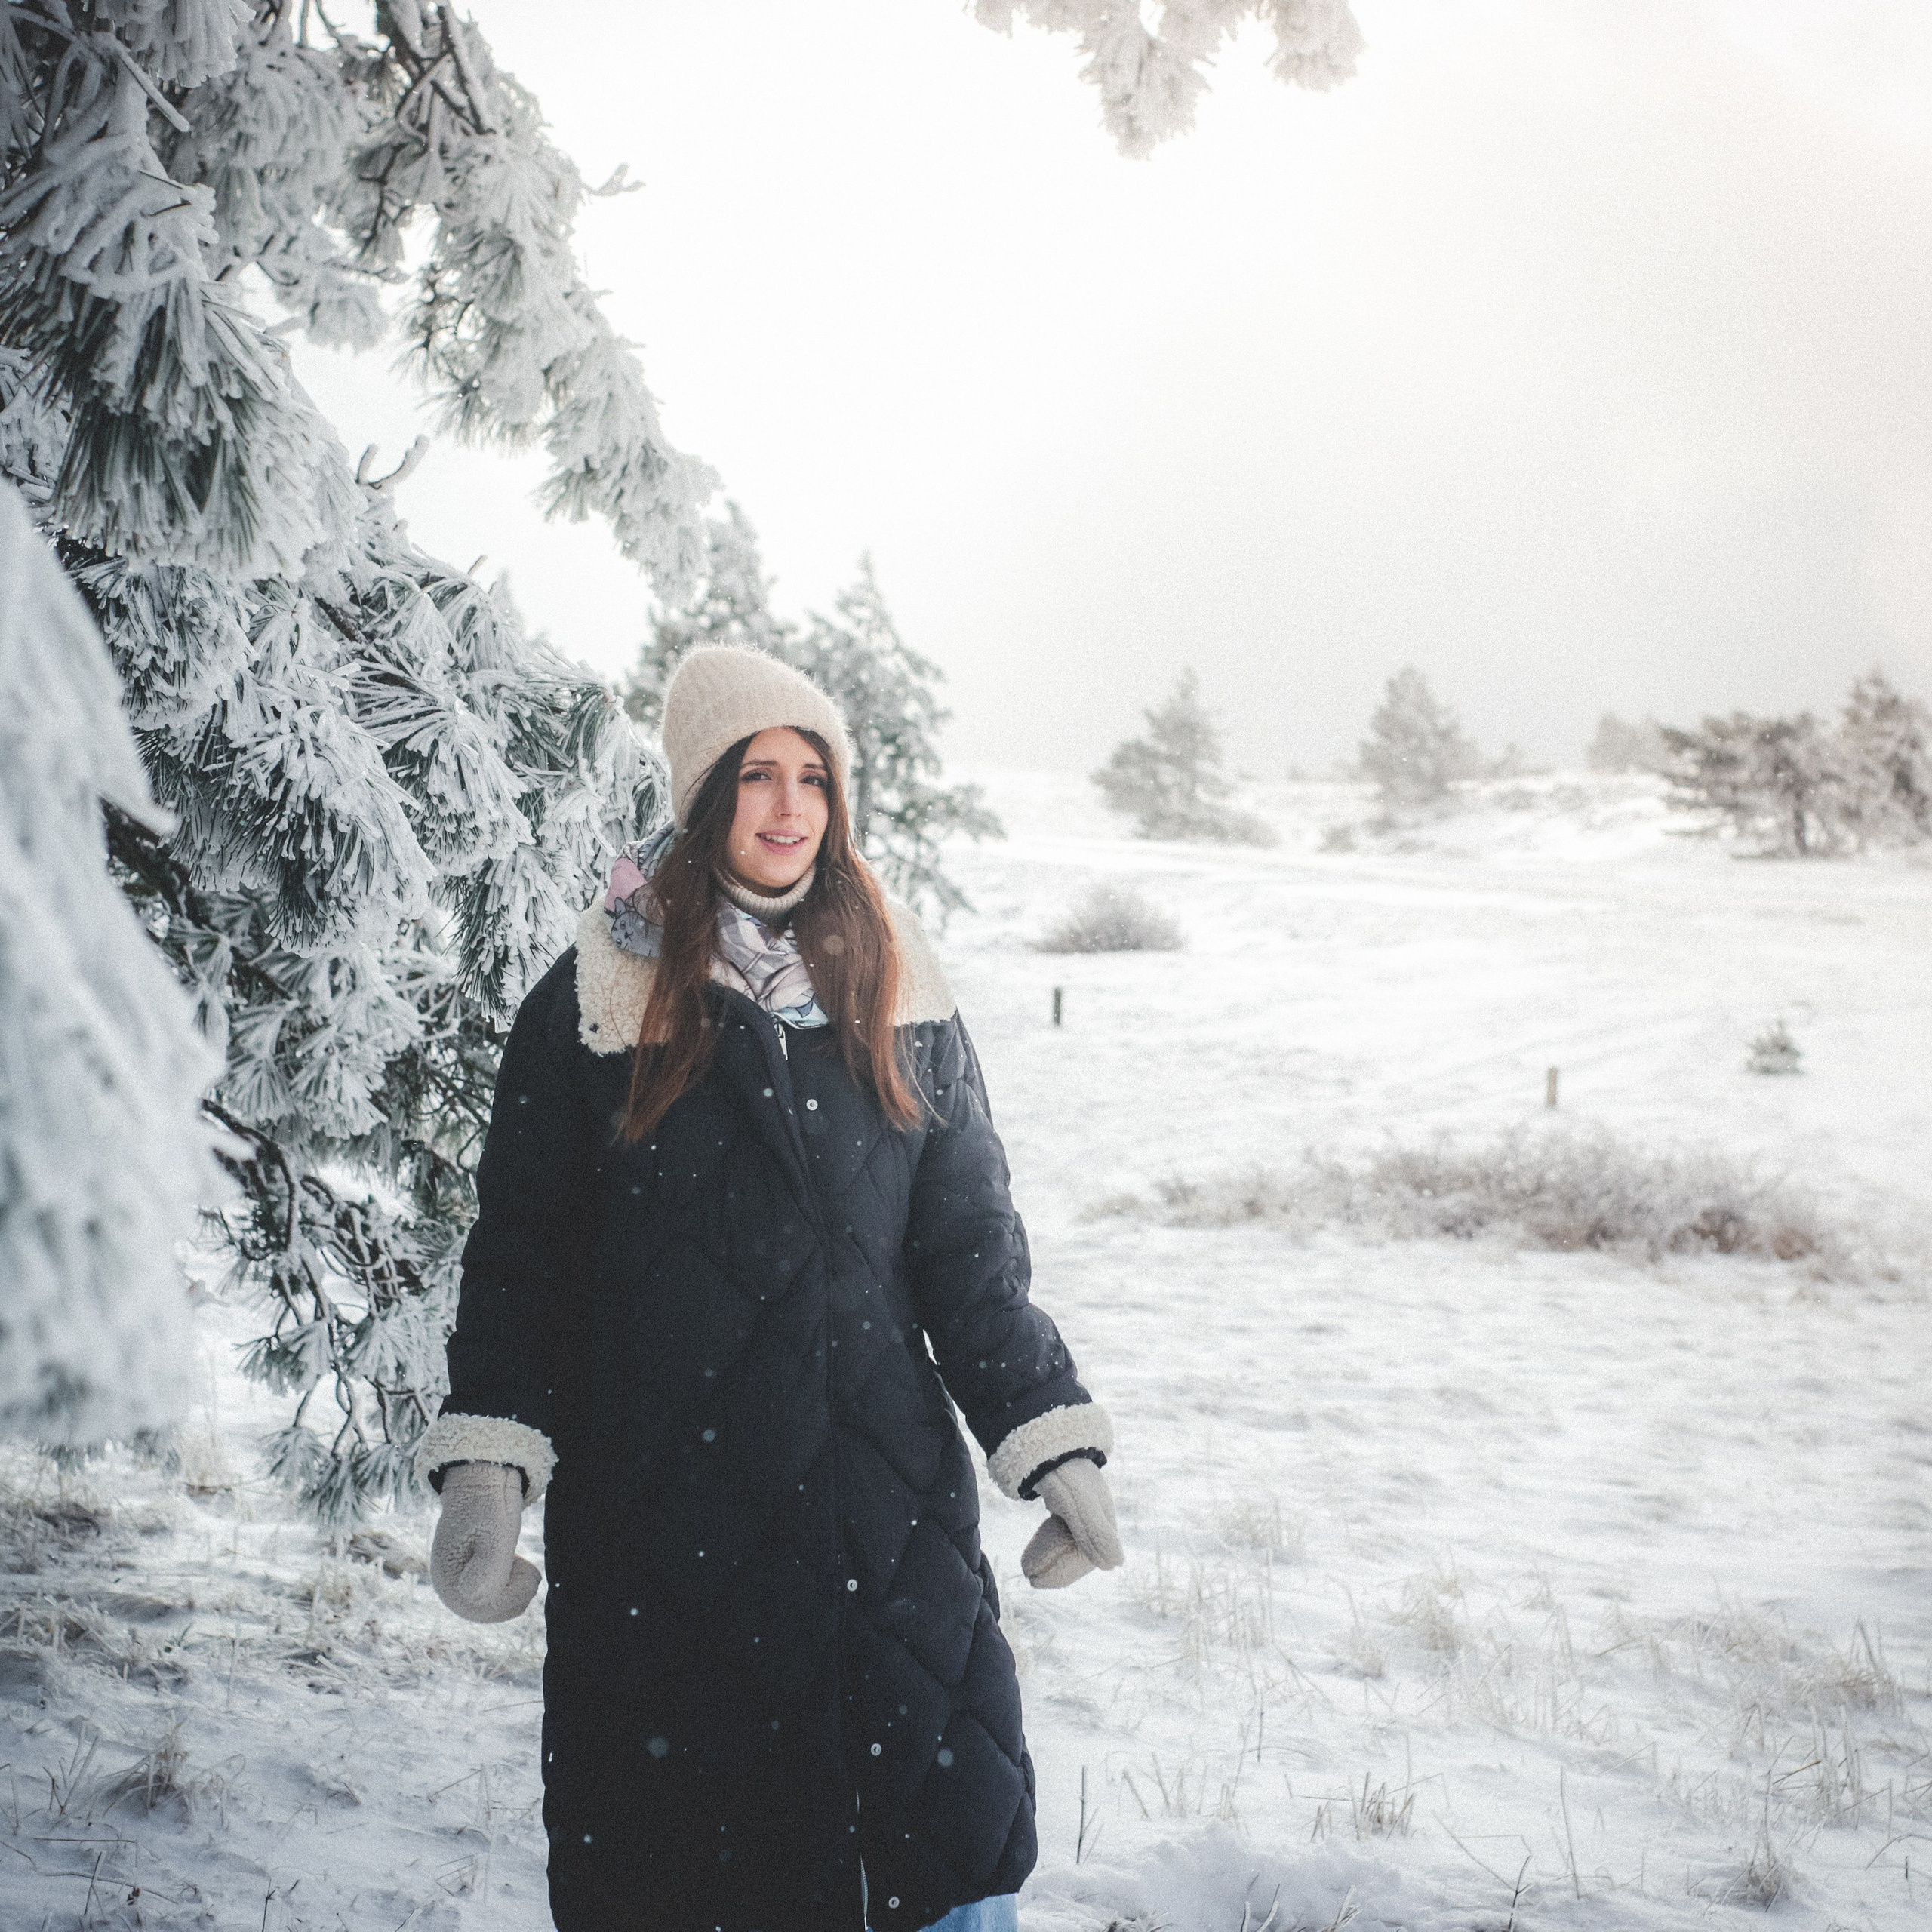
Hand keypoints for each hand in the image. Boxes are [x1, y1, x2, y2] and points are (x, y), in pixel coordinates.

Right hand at [430, 1462, 540, 1622]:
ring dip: (515, 1588)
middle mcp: (452, 1588)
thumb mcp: (494, 1534)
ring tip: (518, 1562)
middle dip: (515, 1592)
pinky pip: (499, 1597)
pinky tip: (514, 1564)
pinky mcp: (477, 1579)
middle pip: (492, 1613)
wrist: (482, 1485)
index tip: (524, 1567)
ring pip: (499, 1607)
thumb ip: (487, 1568)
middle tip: (524, 1564)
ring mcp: (463, 1585)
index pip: (485, 1610)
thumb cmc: (488, 1508)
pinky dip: (513, 1584)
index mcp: (449, 1581)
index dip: (512, 1595)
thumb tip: (473, 1599)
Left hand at [1020, 1459, 1122, 1589]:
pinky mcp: (1068, 1502)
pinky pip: (1061, 1531)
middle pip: (1078, 1552)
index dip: (1065, 1573)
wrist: (1047, 1440)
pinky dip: (1048, 1543)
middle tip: (1028, 1575)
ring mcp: (1082, 1509)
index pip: (1089, 1558)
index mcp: (1103, 1518)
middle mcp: (1095, 1516)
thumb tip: (1116, 1564)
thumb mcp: (1078, 1504)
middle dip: (1054, 1567)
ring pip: (1068, 1544)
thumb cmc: (1065, 1473)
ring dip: (1050, 1557)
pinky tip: (1036, 1547)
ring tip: (1027, 1566)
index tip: (1038, 1580)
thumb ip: (1095, 1533)